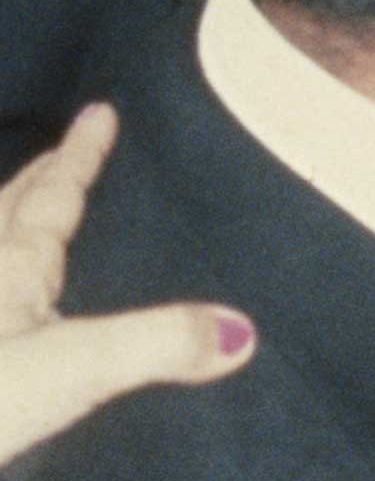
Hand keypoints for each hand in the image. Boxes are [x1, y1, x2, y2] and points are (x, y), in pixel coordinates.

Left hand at [0, 105, 248, 467]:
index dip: (78, 156)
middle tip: (60, 153)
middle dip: (35, 183)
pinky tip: (12, 315)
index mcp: (10, 269)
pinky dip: (4, 289)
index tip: (99, 111)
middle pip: (6, 216)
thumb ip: (157, 344)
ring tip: (23, 217)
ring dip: (5, 229)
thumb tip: (244, 330)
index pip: (51, 198)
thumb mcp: (73, 369)